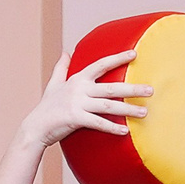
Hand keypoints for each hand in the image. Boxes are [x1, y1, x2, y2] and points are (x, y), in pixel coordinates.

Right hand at [23, 48, 147, 147]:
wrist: (34, 128)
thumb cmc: (46, 107)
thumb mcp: (53, 85)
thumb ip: (61, 68)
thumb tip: (65, 52)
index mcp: (77, 79)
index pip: (100, 65)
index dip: (118, 58)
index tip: (135, 54)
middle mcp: (79, 89)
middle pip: (111, 87)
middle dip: (132, 89)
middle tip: (150, 90)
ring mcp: (77, 104)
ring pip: (108, 105)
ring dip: (127, 109)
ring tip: (144, 112)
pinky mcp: (74, 119)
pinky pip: (97, 123)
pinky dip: (112, 127)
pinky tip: (125, 131)